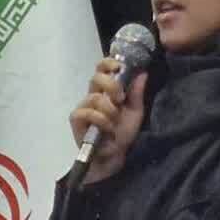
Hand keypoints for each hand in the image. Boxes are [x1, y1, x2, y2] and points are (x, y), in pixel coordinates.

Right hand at [68, 57, 148, 184]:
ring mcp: (83, 106)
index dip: (108, 63)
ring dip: (109, 110)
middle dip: (111, 86)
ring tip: (114, 122)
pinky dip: (100, 120)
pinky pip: (87, 112)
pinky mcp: (76, 119)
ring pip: (94, 97)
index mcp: (106, 90)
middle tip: (120, 99)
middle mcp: (93, 95)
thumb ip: (137, 93)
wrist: (114, 156)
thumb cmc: (123, 133)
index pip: (102, 68)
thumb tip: (143, 73)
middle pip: (96, 77)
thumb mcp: (135, 112)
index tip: (119, 67)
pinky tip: (106, 128)